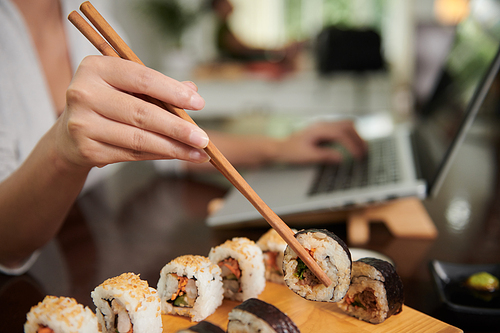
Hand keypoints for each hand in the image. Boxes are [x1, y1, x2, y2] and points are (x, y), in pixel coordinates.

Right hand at [53, 56, 209, 170]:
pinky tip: (177, 155)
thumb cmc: (106, 103)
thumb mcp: (126, 87)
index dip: (173, 92)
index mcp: (96, 68)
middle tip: (203, 138)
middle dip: (178, 128)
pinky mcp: (88, 150)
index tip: (199, 104)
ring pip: (139, 138)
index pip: (142, 78)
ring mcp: (82, 124)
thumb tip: (192, 91)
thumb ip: (157, 87)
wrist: (70, 135)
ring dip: (174, 148)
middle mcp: (84, 93)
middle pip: (142, 113)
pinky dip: (159, 155)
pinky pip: (132, 154)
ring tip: (198, 153)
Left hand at [274, 120, 366, 163]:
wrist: (279, 147)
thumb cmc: (291, 151)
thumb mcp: (307, 156)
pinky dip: (351, 134)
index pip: (341, 135)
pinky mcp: (325, 129)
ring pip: (347, 124)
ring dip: (357, 135)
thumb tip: (341, 158)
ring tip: (362, 149)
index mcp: (319, 129)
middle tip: (365, 153)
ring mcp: (324, 124)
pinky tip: (354, 144)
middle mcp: (323, 124)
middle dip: (359, 138)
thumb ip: (325, 156)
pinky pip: (343, 127)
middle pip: (348, 125)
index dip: (352, 146)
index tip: (358, 157)